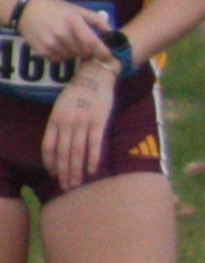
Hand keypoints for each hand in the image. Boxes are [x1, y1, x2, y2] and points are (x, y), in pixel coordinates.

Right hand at [15, 0, 113, 64]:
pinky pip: (59, 59)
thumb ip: (96, 20)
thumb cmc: (56, 9)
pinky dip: (63, 55)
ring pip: (72, 57)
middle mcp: (62, 34)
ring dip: (75, 53)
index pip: (92, 42)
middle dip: (89, 51)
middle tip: (87, 45)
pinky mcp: (42, 51)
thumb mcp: (78, 9)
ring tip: (71, 42)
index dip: (103, 51)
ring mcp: (51, 43)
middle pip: (84, 52)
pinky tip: (60, 45)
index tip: (109, 56)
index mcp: (74, 21)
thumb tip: (112, 33)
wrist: (26, 10)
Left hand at [42, 59, 116, 191]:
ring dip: (76, 170)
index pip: (48, 147)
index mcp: (55, 119)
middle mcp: (66, 122)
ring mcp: (82, 122)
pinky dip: (93, 159)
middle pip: (63, 153)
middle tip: (66, 187)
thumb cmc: (78, 92)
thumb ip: (59, 125)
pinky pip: (95, 144)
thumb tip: (58, 147)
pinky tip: (93, 170)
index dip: (50, 163)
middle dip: (64, 172)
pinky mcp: (99, 121)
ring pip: (77, 152)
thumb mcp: (61, 107)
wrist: (95, 74)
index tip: (54, 175)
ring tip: (77, 183)